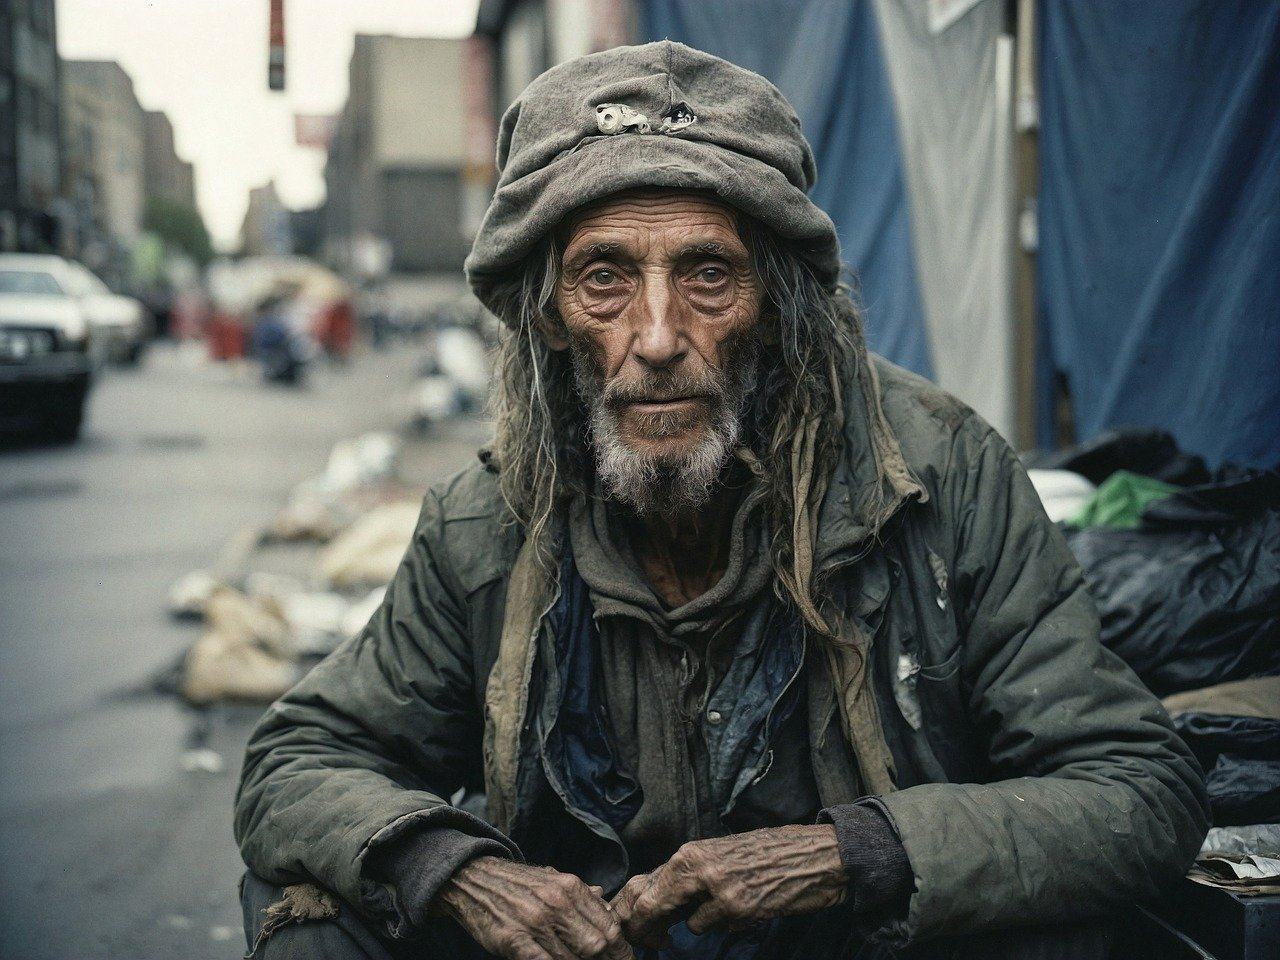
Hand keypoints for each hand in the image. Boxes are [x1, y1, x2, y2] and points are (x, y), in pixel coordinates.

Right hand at [436, 856, 633, 959]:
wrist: (473, 878)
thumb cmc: (516, 884)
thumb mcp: (551, 879)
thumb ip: (578, 892)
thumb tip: (602, 894)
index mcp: (570, 887)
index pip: (609, 925)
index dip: (621, 950)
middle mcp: (557, 903)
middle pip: (597, 945)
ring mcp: (535, 922)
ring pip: (572, 959)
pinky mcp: (514, 940)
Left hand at [610, 825, 846, 948]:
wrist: (813, 856)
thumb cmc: (766, 852)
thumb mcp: (720, 854)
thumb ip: (687, 874)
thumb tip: (653, 895)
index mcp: (691, 852)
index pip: (644, 886)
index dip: (634, 913)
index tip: (636, 927)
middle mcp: (699, 868)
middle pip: (650, 907)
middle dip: (647, 929)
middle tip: (652, 941)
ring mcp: (719, 891)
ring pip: (687, 924)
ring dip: (698, 924)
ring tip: (723, 908)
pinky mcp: (740, 910)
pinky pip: (716, 929)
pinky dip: (725, 925)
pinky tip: (744, 910)